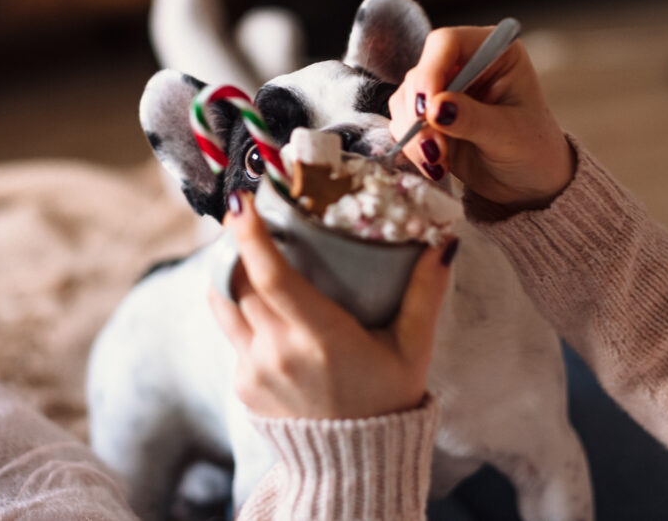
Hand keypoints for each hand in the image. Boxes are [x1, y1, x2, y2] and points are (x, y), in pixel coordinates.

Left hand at [208, 192, 455, 419]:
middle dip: (237, 242)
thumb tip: (444, 244)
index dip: (250, 236)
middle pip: (238, 281)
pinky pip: (231, 331)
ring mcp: (254, 371)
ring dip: (229, 271)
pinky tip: (261, 300)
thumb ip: (425, 295)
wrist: (353, 465)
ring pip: (223, 303)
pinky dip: (239, 308)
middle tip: (250, 212)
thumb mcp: (413, 349)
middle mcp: (278, 354)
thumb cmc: (387, 399)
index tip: (241, 201)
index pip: (272, 278)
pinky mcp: (242, 385)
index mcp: (321, 340)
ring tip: (244, 248)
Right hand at [388, 26, 574, 207]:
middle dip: (420, 115)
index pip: (447, 43)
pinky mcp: (428, 119)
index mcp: (493, 53)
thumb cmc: (533, 150)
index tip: (426, 109)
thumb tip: (435, 108)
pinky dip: (413, 147)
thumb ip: (472, 119)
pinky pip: (403, 125)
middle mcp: (464, 65)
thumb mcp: (508, 134)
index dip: (430, 71)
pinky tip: (437, 166)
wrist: (528, 183)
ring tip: (439, 163)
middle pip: (419, 74)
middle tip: (434, 148)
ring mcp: (443, 92)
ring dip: (414, 135)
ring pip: (405, 102)